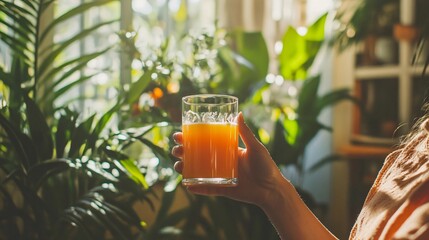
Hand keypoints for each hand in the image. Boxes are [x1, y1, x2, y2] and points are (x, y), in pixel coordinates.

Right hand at [171, 112, 285, 206]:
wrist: (272, 189)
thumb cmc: (266, 166)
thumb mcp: (255, 147)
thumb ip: (245, 132)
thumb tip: (238, 113)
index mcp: (227, 150)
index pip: (205, 141)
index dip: (190, 138)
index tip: (179, 134)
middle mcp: (221, 162)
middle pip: (196, 156)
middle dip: (183, 153)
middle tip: (176, 150)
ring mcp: (220, 176)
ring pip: (197, 172)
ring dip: (185, 169)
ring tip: (179, 166)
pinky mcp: (222, 189)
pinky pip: (206, 188)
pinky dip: (195, 187)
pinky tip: (186, 184)